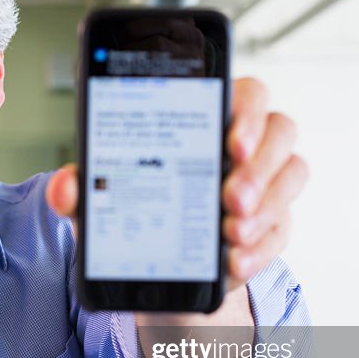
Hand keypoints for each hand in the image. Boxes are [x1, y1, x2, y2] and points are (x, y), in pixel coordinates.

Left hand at [45, 77, 307, 291]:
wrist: (156, 264)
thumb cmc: (134, 211)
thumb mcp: (102, 202)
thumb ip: (82, 191)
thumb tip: (66, 184)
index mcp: (208, 118)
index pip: (245, 92)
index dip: (247, 109)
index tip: (230, 140)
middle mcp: (247, 143)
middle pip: (280, 129)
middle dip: (259, 165)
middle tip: (230, 199)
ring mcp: (266, 183)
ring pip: (293, 174)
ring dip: (267, 205)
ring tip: (230, 233)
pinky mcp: (274, 224)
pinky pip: (283, 229)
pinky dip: (261, 249)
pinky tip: (234, 262)